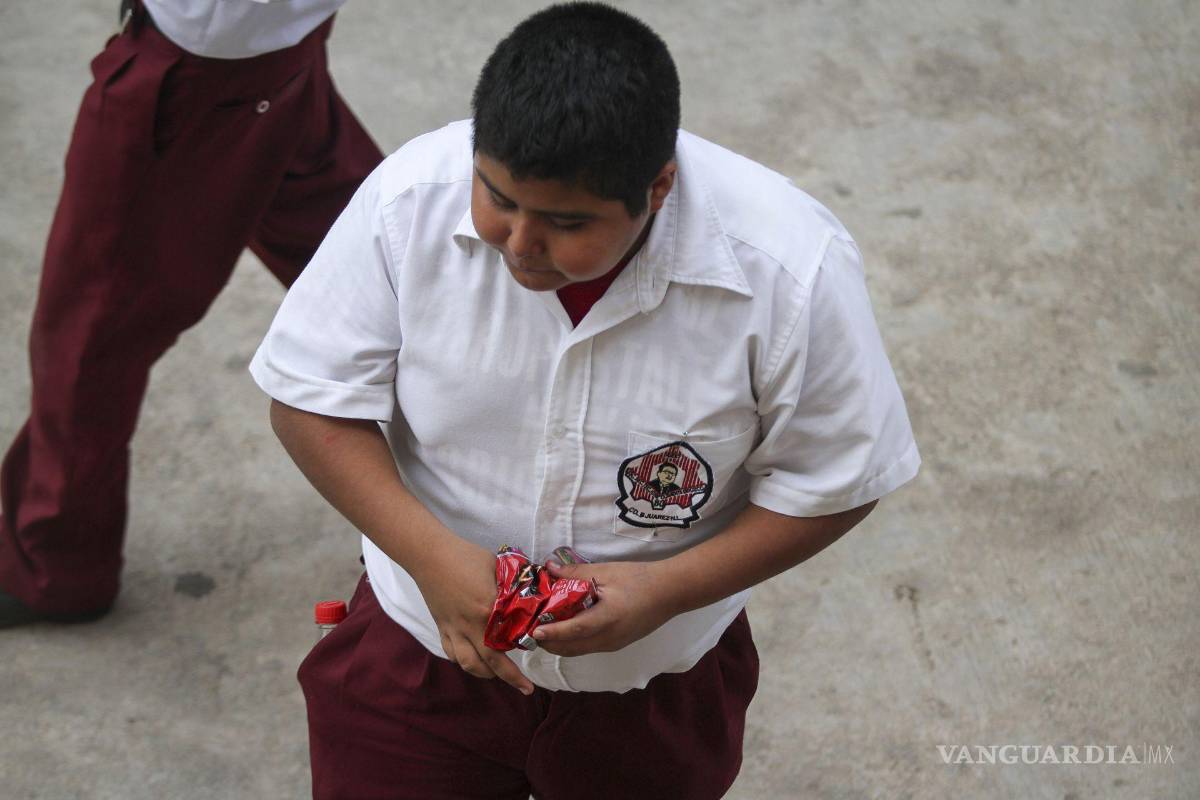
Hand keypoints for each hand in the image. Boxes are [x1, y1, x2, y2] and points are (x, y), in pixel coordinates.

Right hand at [411, 537, 535, 694]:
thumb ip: (513, 585)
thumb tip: (531, 592)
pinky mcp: (442, 627)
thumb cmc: (466, 556)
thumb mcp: (497, 567)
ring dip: (485, 673)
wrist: (430, 554)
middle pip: (492, 661)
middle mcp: (471, 625)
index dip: (526, 648)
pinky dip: (464, 661)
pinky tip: (473, 660)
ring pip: (469, 663)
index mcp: (489, 609)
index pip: (512, 638)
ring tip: (497, 675)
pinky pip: (452, 653)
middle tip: (526, 688)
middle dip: (510, 678)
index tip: (539, 652)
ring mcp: (454, 628)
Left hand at [530, 559, 679, 656]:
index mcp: (608, 618)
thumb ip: (575, 573)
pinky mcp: (616, 644)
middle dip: (549, 642)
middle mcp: (609, 638)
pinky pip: (588, 647)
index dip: (553, 632)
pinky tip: (564, 629)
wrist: (670, 592)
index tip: (534, 631)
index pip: (574, 630)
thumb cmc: (639, 578)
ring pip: (578, 651)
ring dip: (559, 644)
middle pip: (571, 648)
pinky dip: (572, 643)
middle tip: (529, 630)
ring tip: (542, 631)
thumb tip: (549, 568)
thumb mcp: (606, 571)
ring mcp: (613, 644)